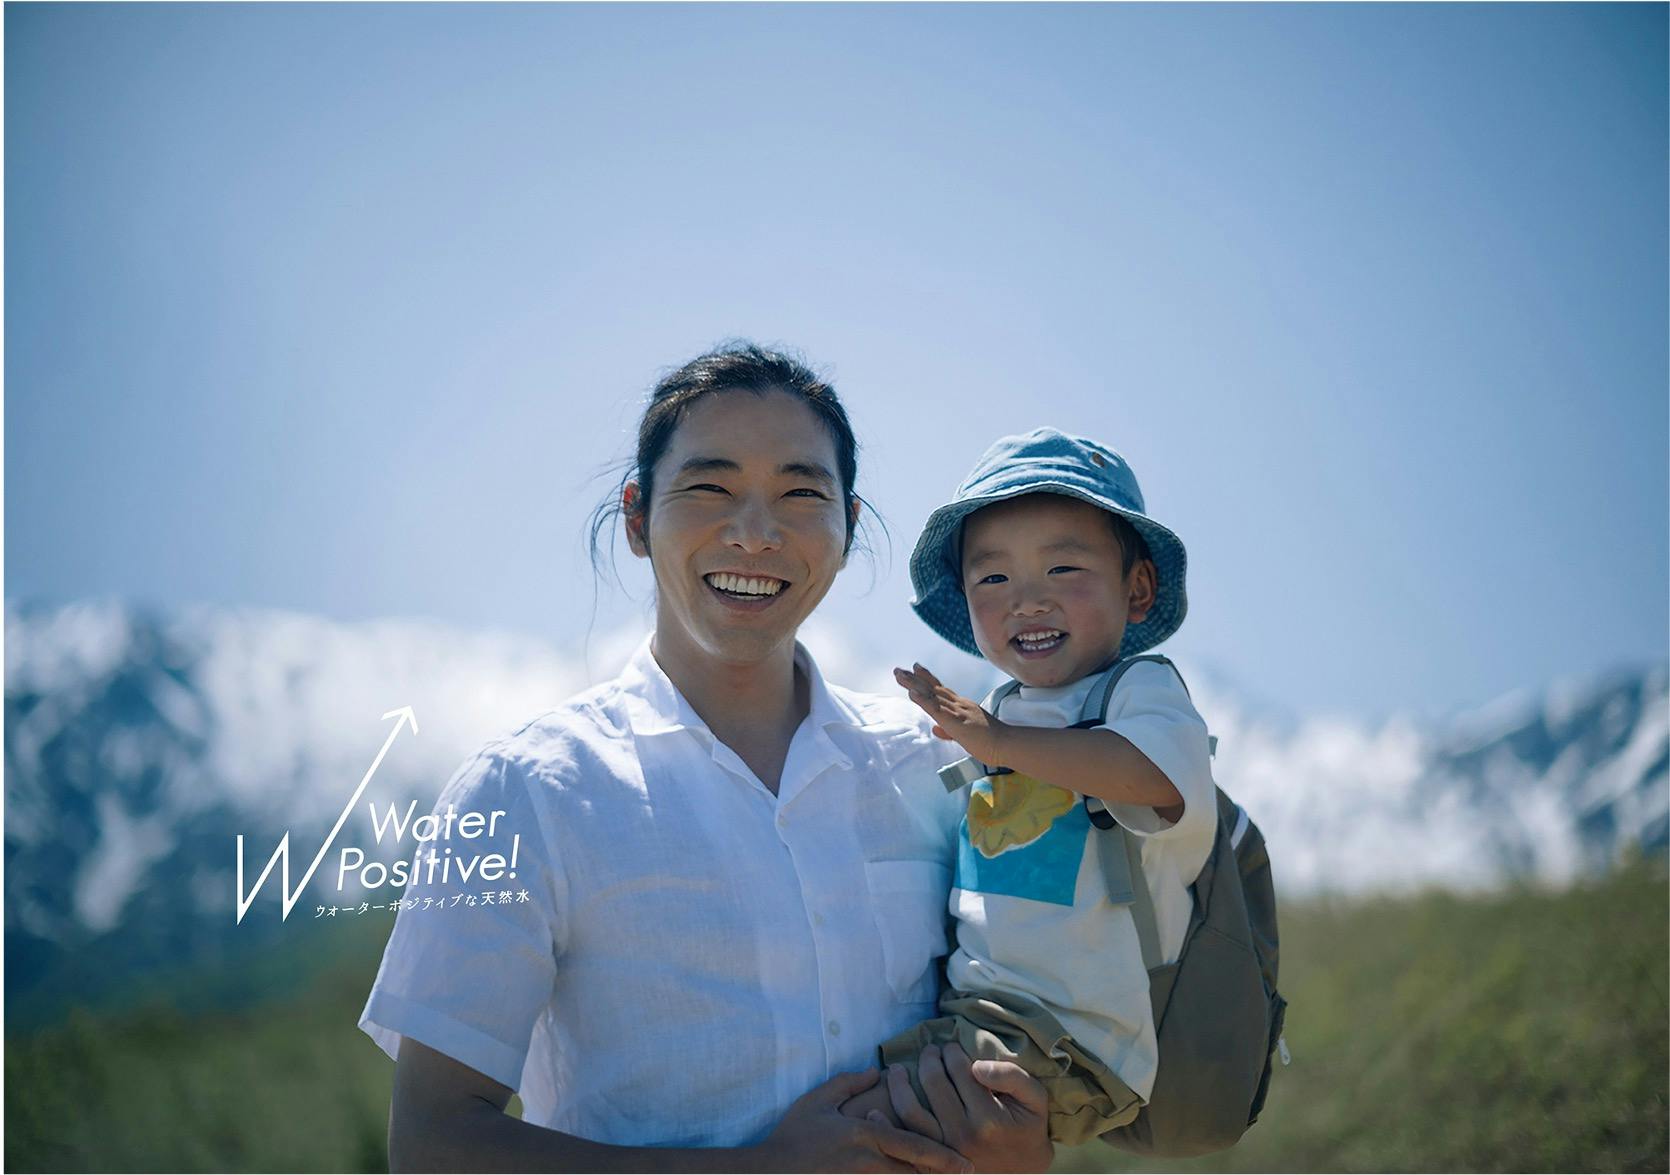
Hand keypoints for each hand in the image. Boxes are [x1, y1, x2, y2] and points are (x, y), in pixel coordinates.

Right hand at [754, 1067, 973, 1172]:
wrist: (771, 1171)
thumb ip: (849, 1083)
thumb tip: (877, 1071)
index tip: (965, 1163)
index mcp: (866, 1134)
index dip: (942, 1157)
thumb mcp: (819, 1100)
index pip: (914, 1146)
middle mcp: (869, 1162)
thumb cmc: (794, 1134)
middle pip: (916, 1173)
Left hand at [883, 1045, 1052, 1172]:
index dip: (953, 1051)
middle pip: (934, 1084)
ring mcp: (944, 1150)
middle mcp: (962, 1135)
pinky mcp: (932, 1162)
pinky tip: (876, 1106)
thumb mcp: (1036, 1099)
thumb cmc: (1029, 1128)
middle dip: (929, 1059)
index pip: (960, 1071)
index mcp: (987, 1118)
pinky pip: (903, 1140)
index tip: (951, 1045)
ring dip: (899, 1084)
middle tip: (931, 1050)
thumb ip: (1012, 1076)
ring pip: (911, 1111)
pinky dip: (886, 1122)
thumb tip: (976, 1065)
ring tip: (897, 1069)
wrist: (1024, 1172)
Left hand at [894, 664, 1007, 765]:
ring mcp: (958, 711)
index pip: (941, 690)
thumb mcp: (966, 735)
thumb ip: (949, 731)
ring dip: (914, 685)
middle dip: (914, 679)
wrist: (1007, 744)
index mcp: (962, 706)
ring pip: (932, 695)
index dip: (927, 678)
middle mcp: (959, 704)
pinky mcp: (957, 722)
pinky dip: (924, 701)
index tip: (914, 668)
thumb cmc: (991, 741)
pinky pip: (937, 710)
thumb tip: (935, 729)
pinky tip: (912, 694)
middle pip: (933, 688)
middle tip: (898, 669)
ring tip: (900, 675)